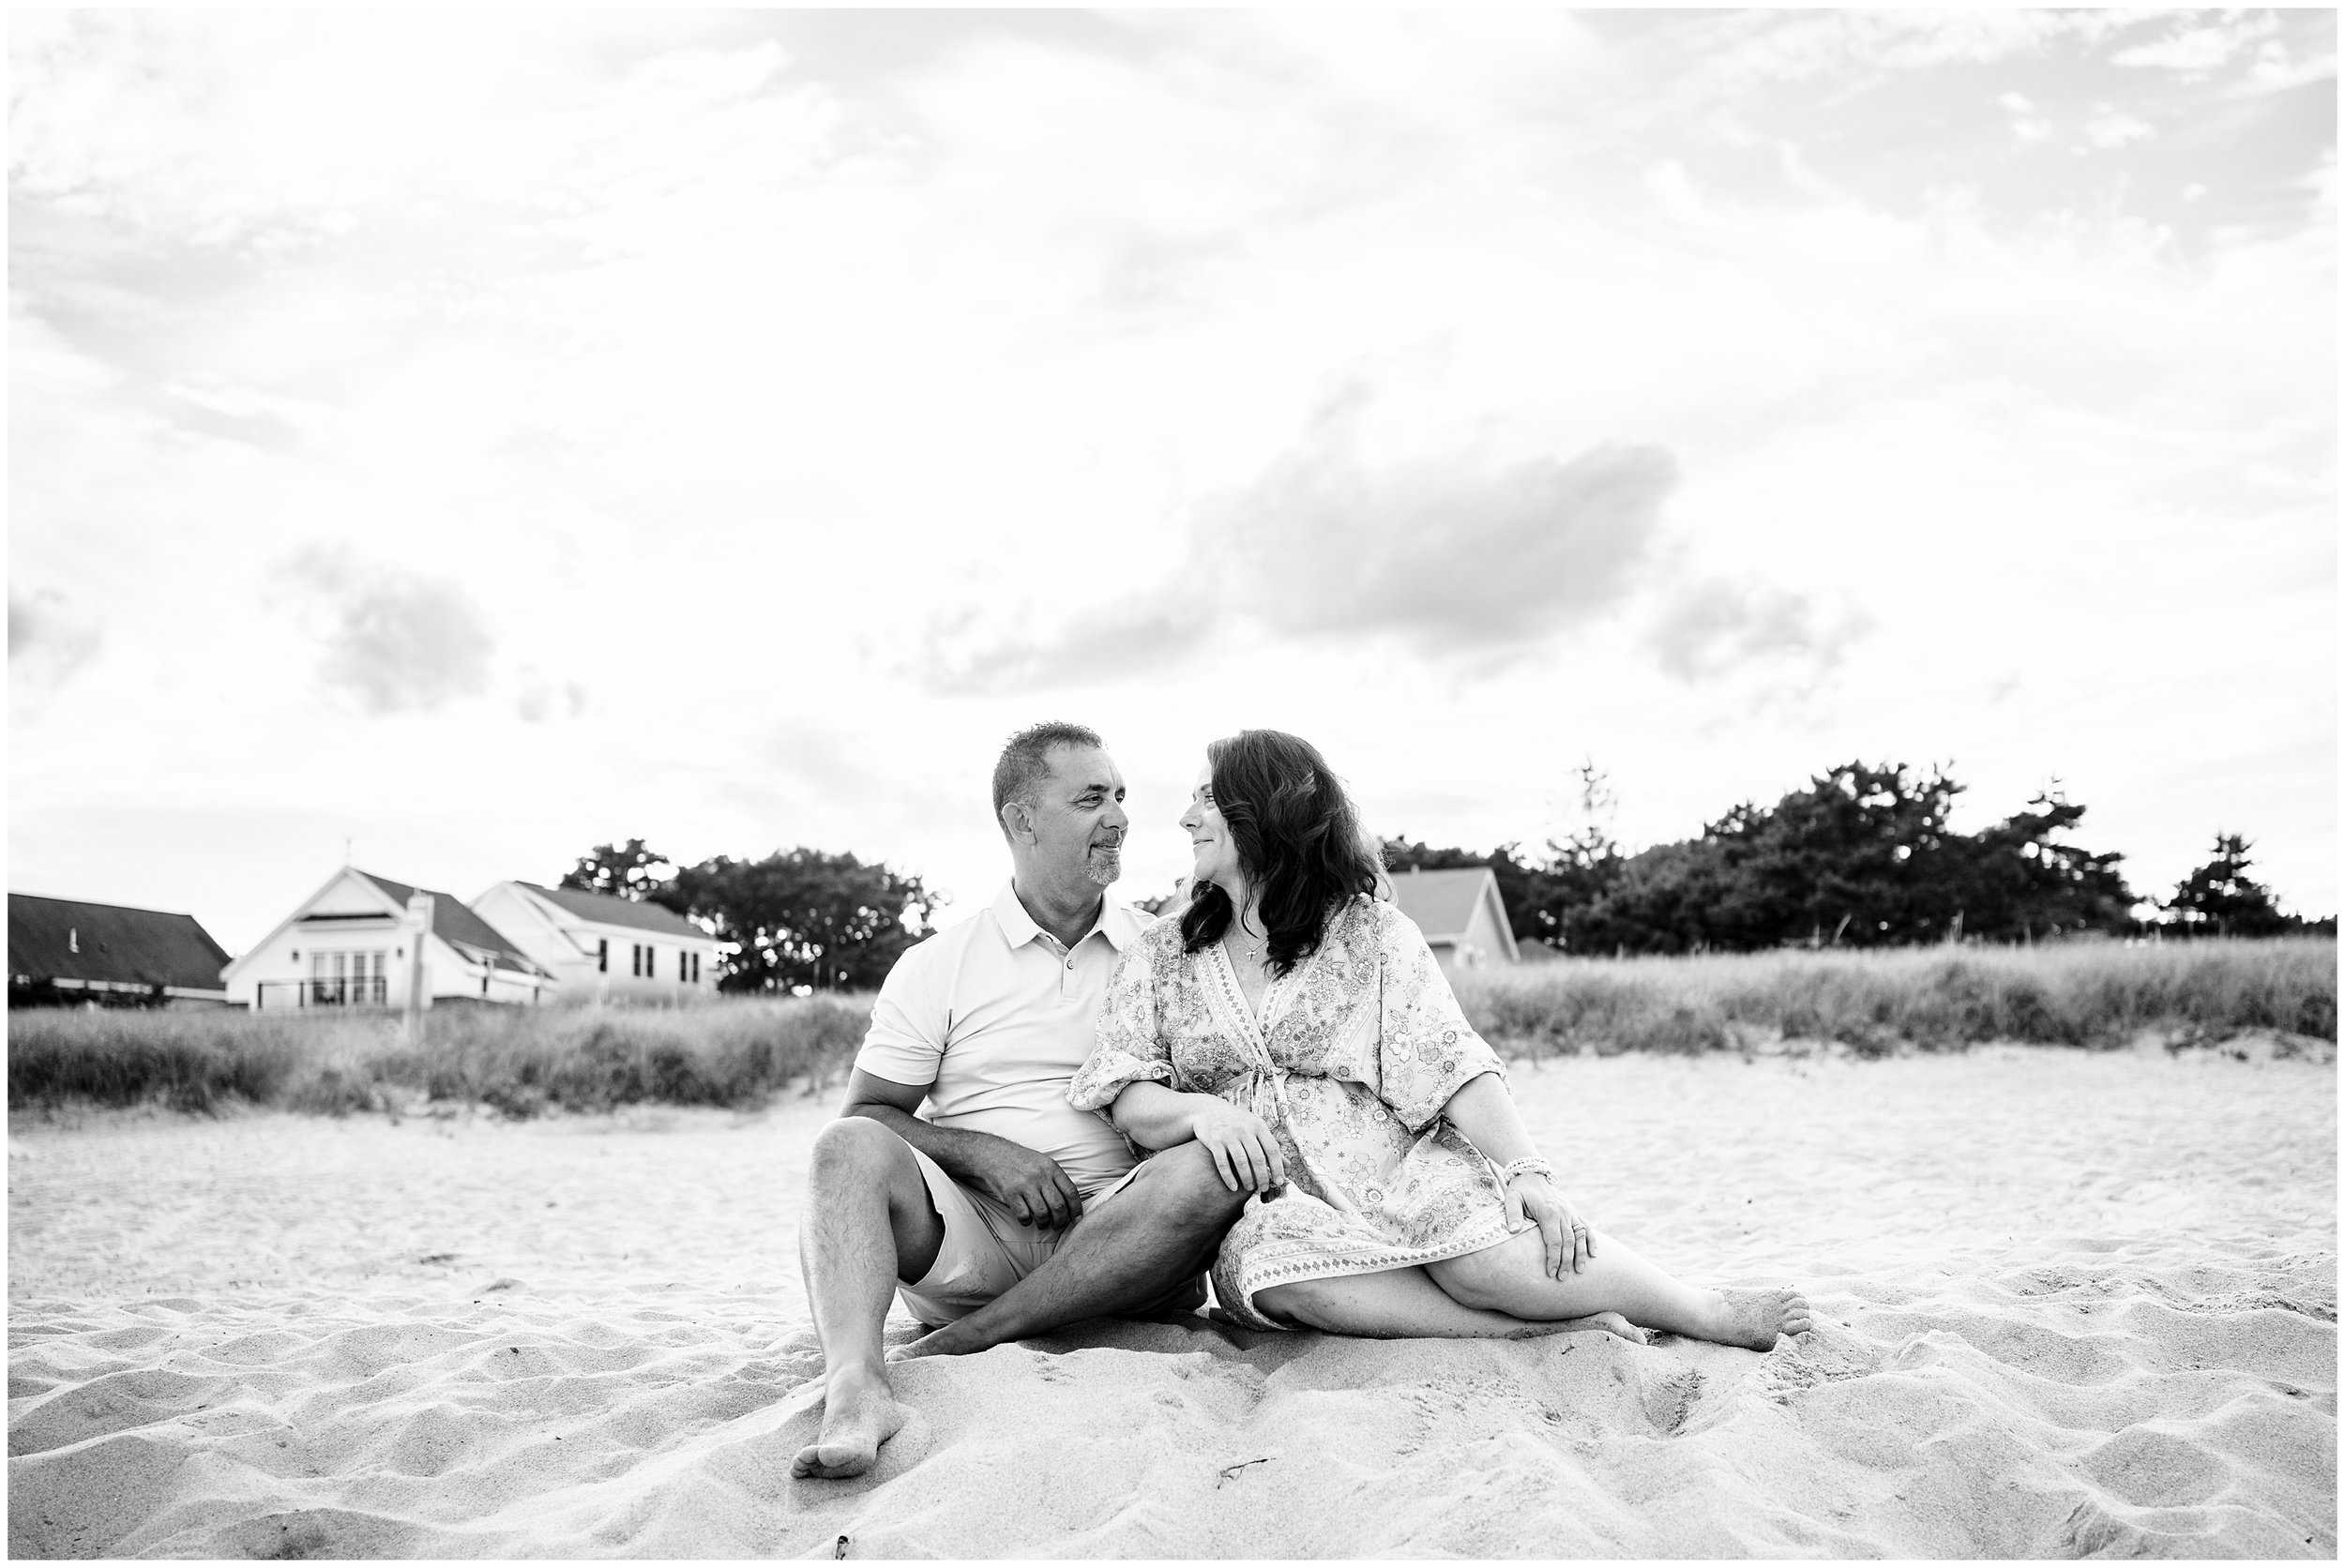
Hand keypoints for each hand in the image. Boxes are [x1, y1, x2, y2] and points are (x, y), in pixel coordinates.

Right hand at [964, 1140, 1081, 1230]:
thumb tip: (1072, 1203)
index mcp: (1051, 1167)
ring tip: (1042, 1224)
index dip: (1076, 1209)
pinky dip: (1027, 1222)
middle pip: (1058, 1206)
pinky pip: (1024, 1215)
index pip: (1071, 1192)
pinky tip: (1027, 1220)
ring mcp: (1025, 1184)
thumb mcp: (1043, 1163)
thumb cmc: (1021, 1161)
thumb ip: (1056, 1179)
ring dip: (1044, 1223)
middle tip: (1058, 1226)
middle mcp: (1040, 1175)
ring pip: (1042, 1213)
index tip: (1076, 1219)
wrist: (994, 1154)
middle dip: (1060, 1221)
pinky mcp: (1011, 1193)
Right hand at [1187, 1099, 1286, 1193]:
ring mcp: (1228, 1135)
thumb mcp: (1255, 1127)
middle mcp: (1244, 1129)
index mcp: (1258, 1125)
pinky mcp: (1214, 1141)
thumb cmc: (1238, 1122)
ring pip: (1241, 1161)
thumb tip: (1288, 1166)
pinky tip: (1234, 1187)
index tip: (1280, 1181)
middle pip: (1257, 1157)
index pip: (1272, 1149)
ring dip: (1247, 1178)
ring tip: (1250, 1187)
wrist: (1209, 1110)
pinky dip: (1229, 1177)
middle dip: (1263, 1176)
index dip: (1277, 1167)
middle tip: (1264, 1188)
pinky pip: (1223, 1163)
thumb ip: (1270, 1145)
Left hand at [1506, 1173, 1592, 1278]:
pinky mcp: (1573, 1211)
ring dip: (1581, 1254)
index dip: (1554, 1258)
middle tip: (1563, 1278)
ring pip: (1580, 1236)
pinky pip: (1586, 1226)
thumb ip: (1512, 1214)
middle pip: (1568, 1242)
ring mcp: (1570, 1212)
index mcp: (1548, 1212)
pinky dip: (1591, 1240)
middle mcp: (1563, 1212)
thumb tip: (1512, 1230)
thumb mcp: (1512, 1198)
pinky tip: (1594, 1254)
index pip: (1554, 1241)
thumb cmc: (1520, 1190)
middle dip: (1567, 1261)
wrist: (1532, 1174)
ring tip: (1580, 1271)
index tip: (1551, 1272)